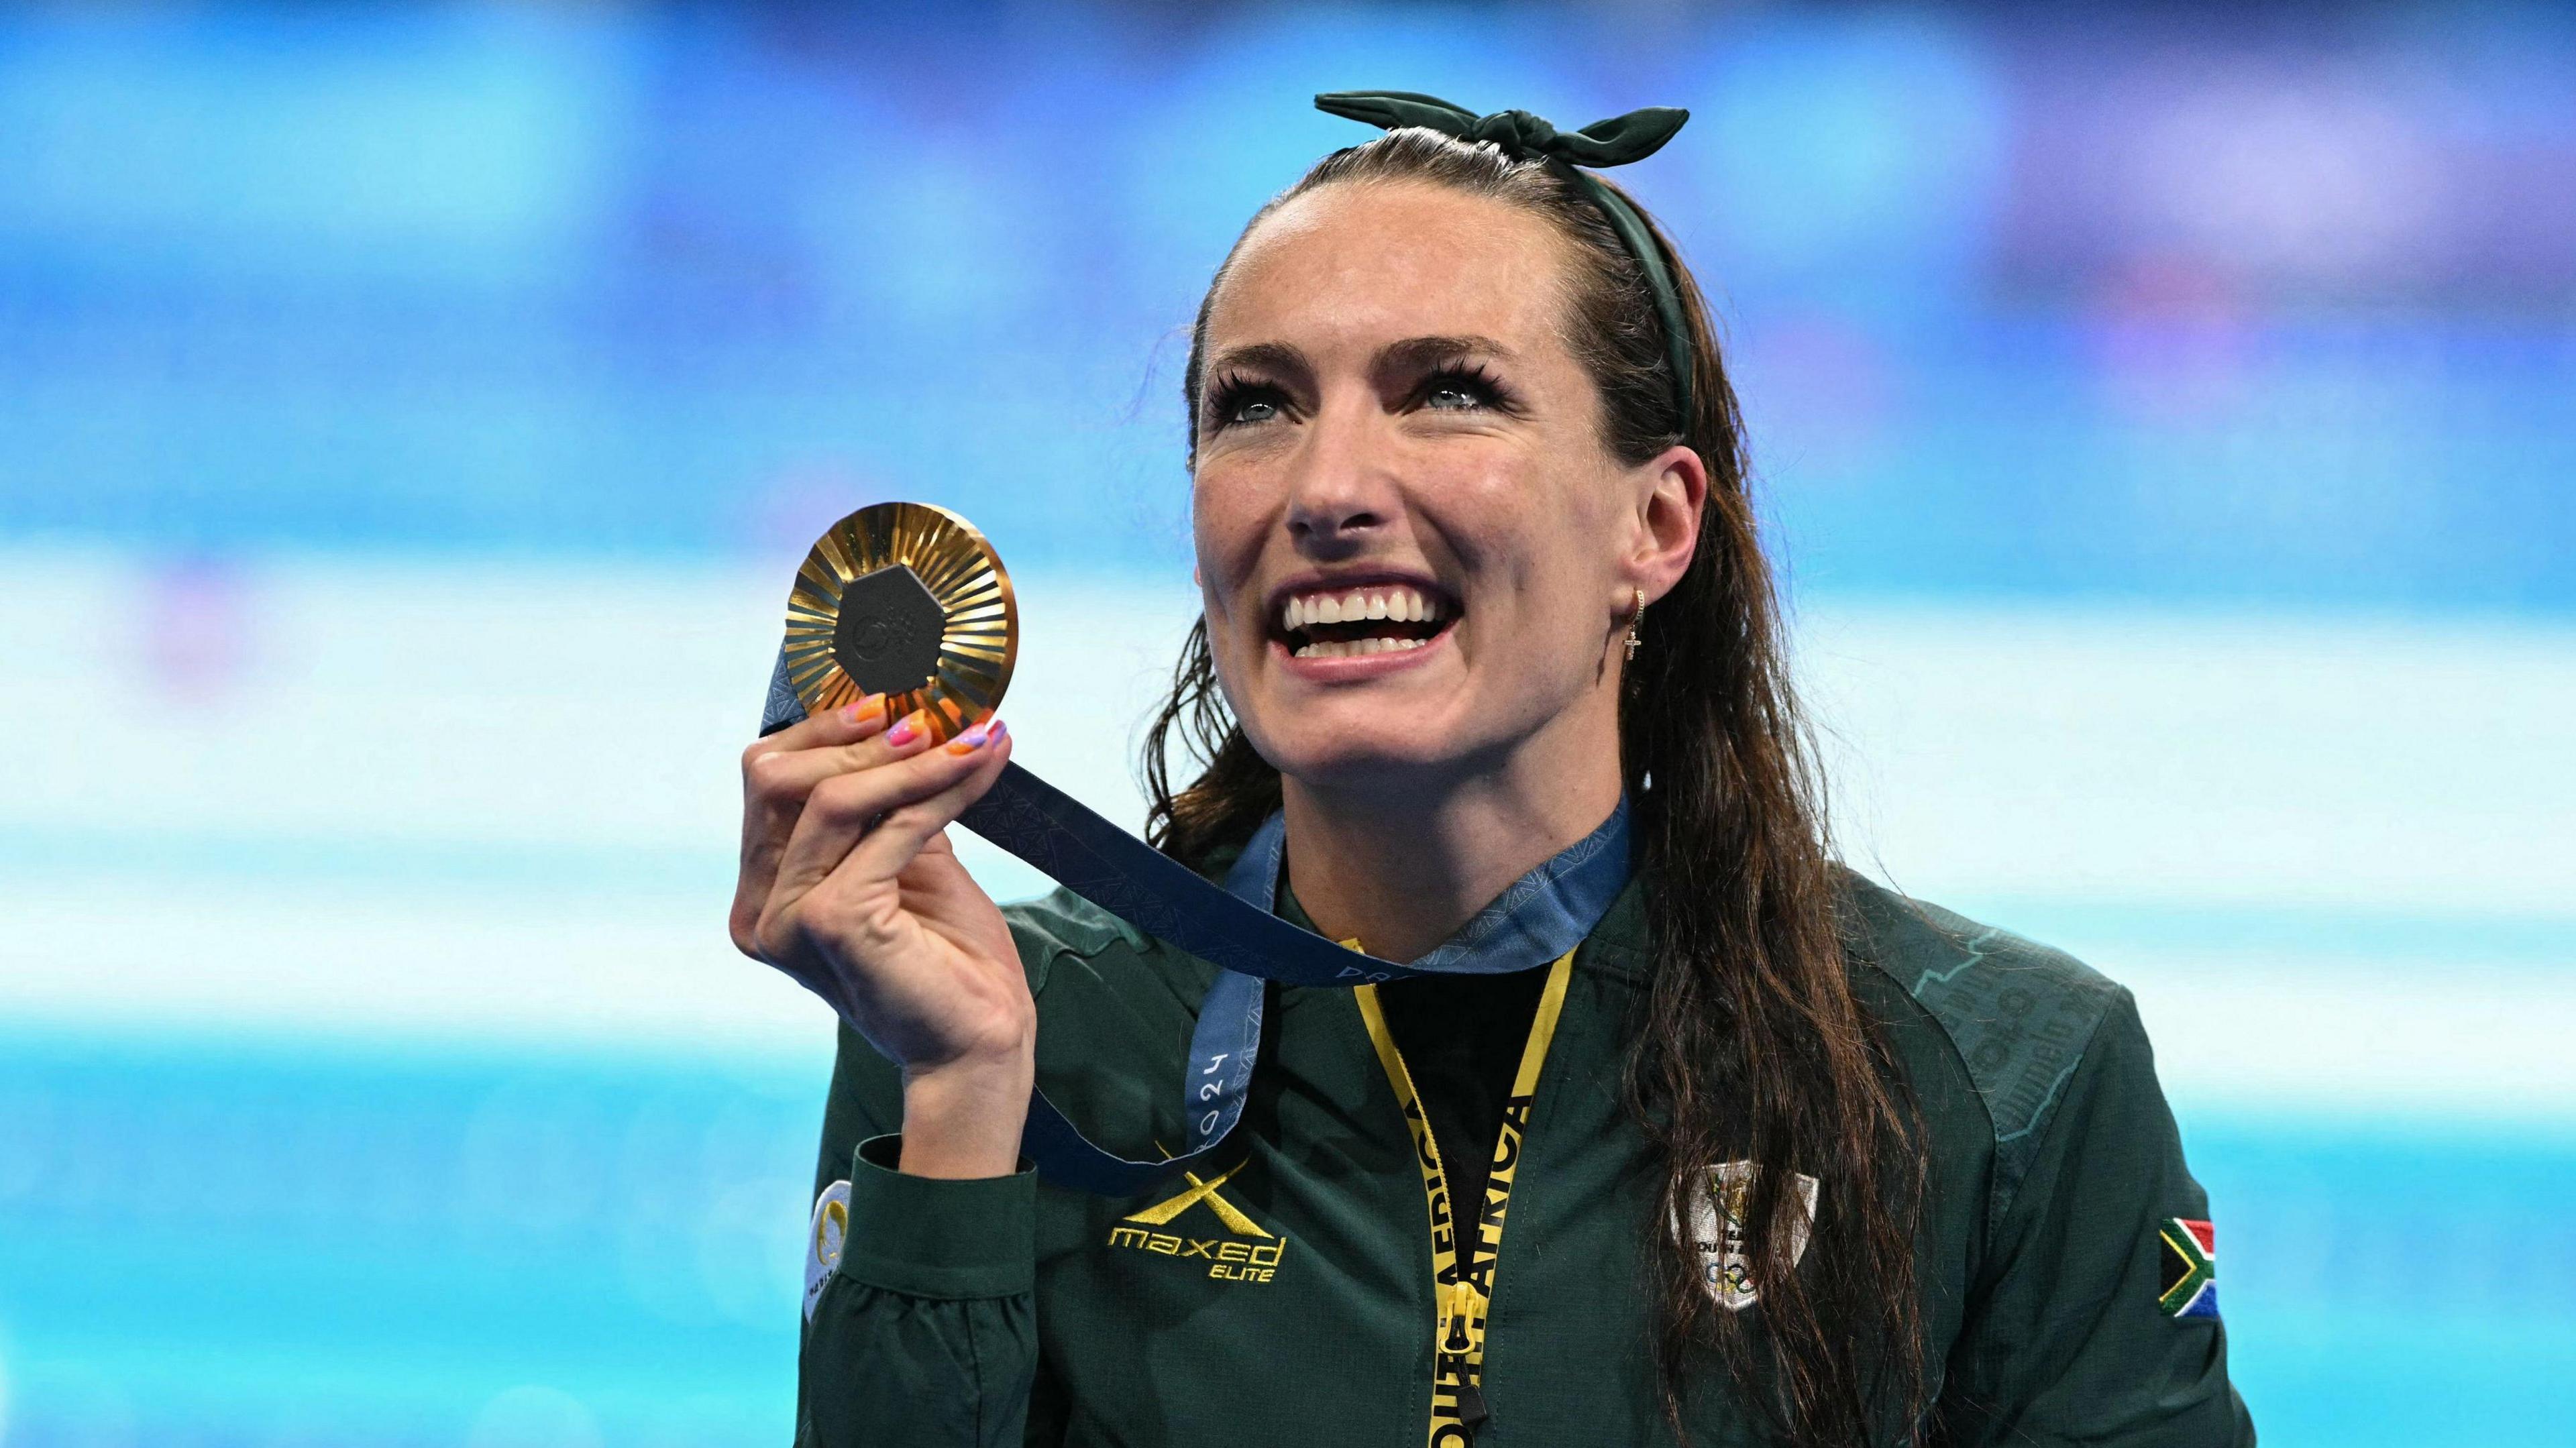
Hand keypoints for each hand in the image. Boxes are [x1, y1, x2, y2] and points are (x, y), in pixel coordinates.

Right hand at [732, 698, 1029, 1175]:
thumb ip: (888, 802)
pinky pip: (888, 829)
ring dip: (911, 756)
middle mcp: (760, 910)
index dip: (824, 726)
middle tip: (932, 707)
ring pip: (833, 797)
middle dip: (860, 734)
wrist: (980, 1046)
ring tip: (970, 731)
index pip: (766, 780)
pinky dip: (941, 788)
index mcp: (764, 895)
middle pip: (780, 778)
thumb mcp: (909, 861)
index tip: (890, 691)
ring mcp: (787, 920)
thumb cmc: (948, 960)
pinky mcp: (831, 922)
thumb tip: (907, 714)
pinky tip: (983, 764)